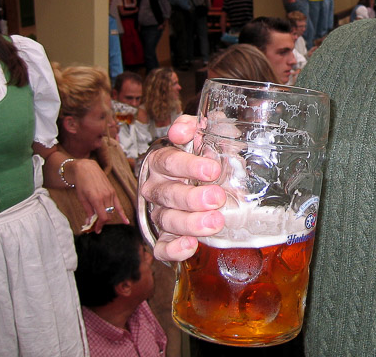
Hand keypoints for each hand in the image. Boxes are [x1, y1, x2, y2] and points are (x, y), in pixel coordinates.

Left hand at [71, 158, 128, 232]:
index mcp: (97, 199)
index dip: (99, 225)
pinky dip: (122, 213)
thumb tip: (89, 222)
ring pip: (112, 211)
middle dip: (102, 223)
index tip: (96, 230)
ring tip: (100, 222)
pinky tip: (126, 221)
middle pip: (108, 215)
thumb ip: (88, 211)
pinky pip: (119, 205)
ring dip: (107, 218)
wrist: (87, 169)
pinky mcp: (113, 191)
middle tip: (95, 227)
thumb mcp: (82, 198)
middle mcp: (106, 197)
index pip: (103, 217)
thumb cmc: (82, 183)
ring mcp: (111, 194)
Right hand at [139, 115, 225, 260]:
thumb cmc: (210, 158)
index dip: (187, 165)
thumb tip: (194, 125)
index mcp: (165, 160)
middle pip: (167, 194)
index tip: (212, 169)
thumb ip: (207, 125)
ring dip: (190, 223)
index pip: (168, 160)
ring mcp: (161, 213)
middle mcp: (158, 187)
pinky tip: (191, 245)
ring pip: (166, 220)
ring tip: (214, 222)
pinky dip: (173, 249)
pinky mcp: (166, 237)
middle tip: (216, 197)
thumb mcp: (213, 137)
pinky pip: (161, 247)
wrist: (215, 183)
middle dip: (192, 198)